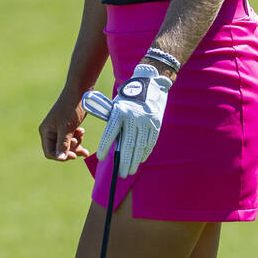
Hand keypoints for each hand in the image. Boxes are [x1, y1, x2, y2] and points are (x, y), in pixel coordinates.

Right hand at [39, 90, 92, 161]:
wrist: (80, 92)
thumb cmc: (70, 108)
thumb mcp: (67, 128)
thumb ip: (63, 144)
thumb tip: (60, 158)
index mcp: (46, 132)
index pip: (49, 152)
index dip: (60, 156)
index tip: (73, 155)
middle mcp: (51, 132)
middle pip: (59, 150)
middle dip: (71, 150)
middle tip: (81, 148)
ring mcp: (59, 130)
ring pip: (67, 145)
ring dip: (76, 144)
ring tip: (81, 134)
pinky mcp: (68, 127)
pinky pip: (72, 139)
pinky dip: (78, 138)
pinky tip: (82, 131)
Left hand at [96, 63, 171, 177]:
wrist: (151, 82)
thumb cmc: (128, 96)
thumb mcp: (117, 104)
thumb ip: (112, 121)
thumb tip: (110, 143)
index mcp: (120, 111)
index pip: (111, 132)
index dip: (105, 146)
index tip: (101, 158)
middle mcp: (133, 117)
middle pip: (127, 144)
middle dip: (123, 161)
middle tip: (120, 174)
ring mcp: (146, 121)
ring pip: (139, 146)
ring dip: (134, 161)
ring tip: (129, 171)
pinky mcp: (156, 123)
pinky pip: (150, 142)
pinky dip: (144, 153)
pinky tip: (140, 160)